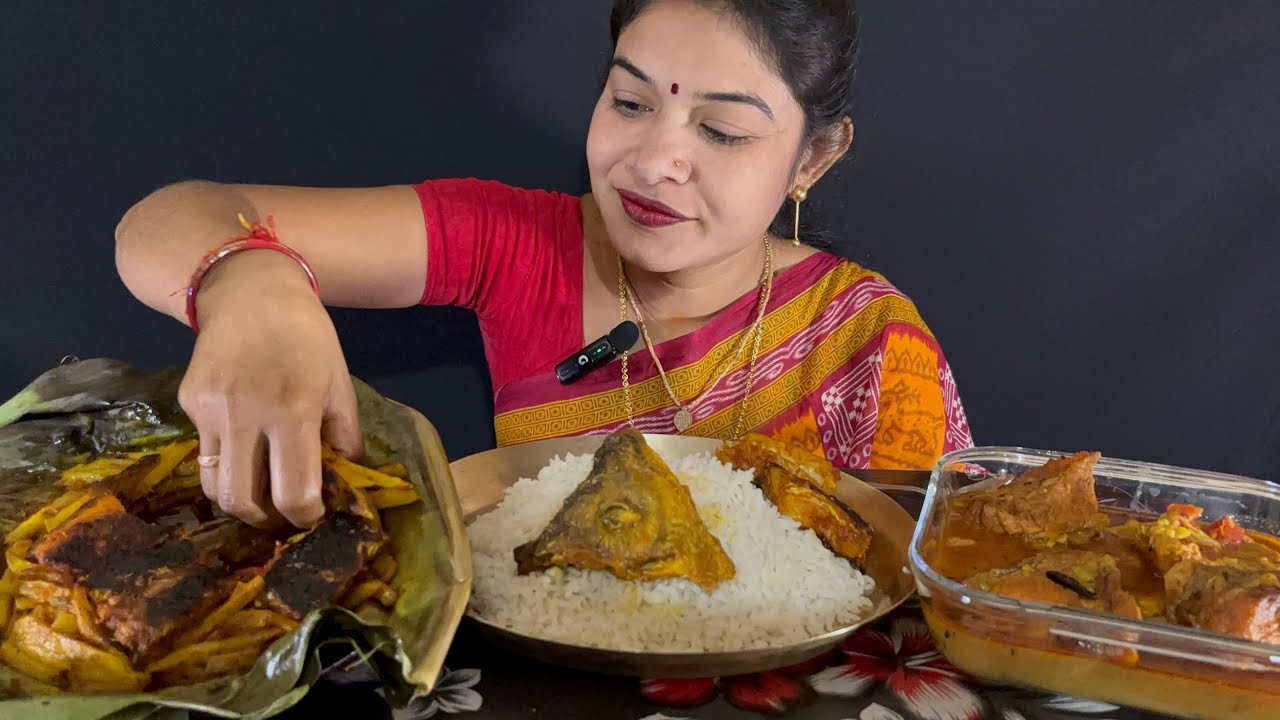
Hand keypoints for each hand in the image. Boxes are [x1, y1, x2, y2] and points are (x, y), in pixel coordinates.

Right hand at [177, 252, 363, 527]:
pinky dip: (225, 459)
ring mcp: (211, 409)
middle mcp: (246, 414)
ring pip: (214, 483)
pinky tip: (244, 441)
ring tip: (260, 492)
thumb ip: (342, 432)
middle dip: (265, 520)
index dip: (305, 516)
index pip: (294, 492)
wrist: (251, 290)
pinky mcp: (188, 401)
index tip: (313, 514)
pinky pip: (204, 449)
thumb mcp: (339, 381)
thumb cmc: (306, 336)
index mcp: (294, 410)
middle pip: (242, 500)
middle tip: (281, 516)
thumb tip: (342, 474)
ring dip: (238, 498)